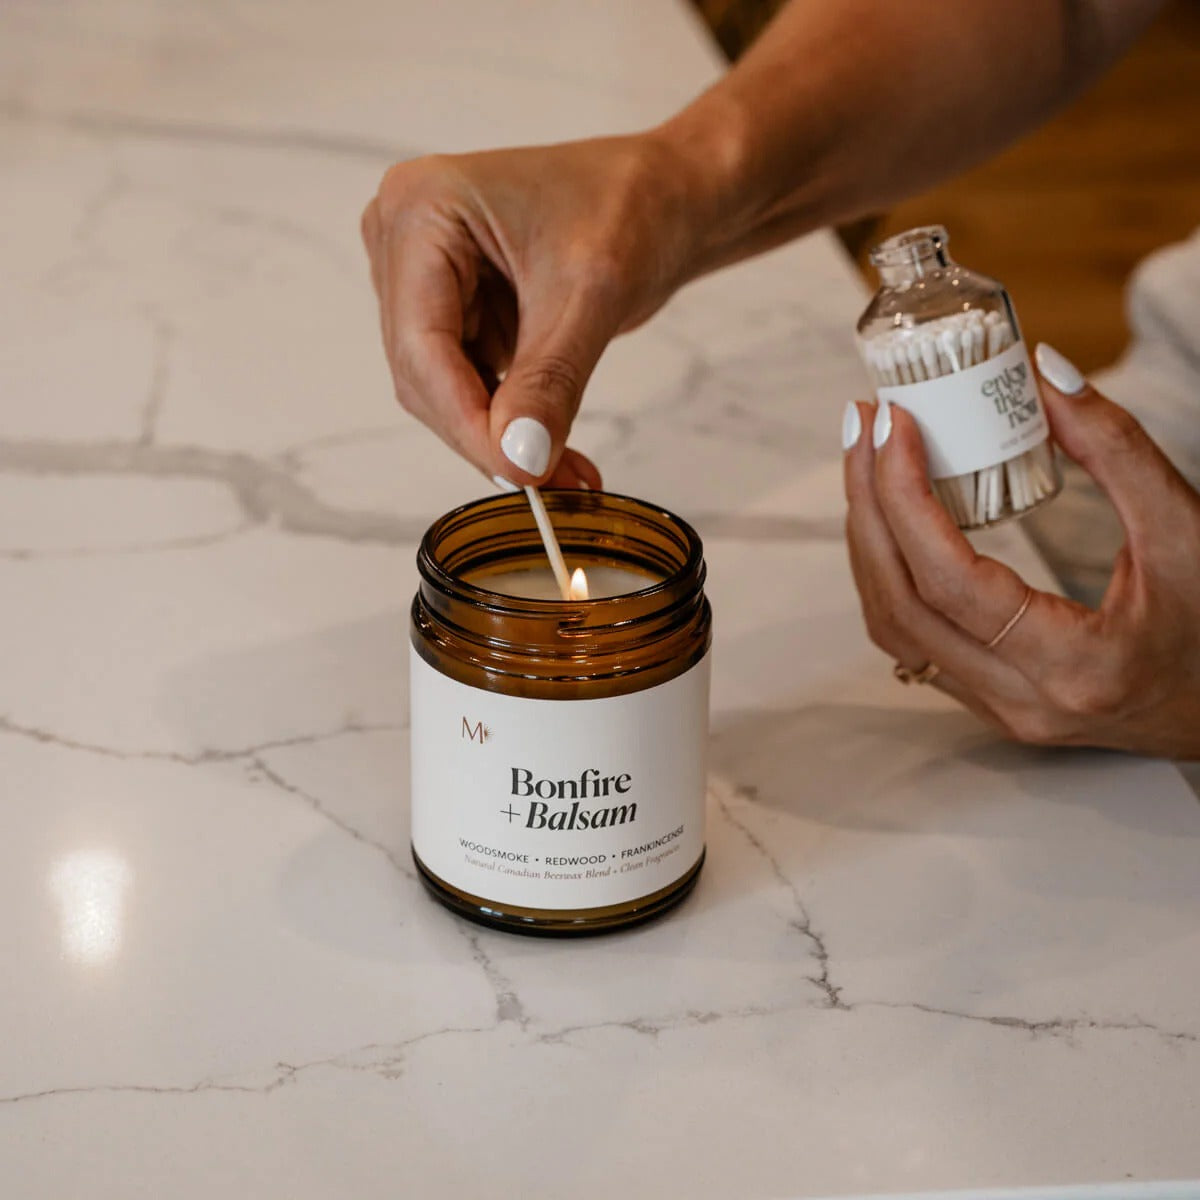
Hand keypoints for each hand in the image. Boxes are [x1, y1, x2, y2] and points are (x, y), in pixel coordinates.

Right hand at [360, 135, 708, 487]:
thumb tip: (518, 457)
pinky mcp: (453, 307)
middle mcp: (404, 237)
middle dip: (486, 434)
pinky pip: (468, 383)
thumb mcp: (591, 296)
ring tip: (565, 475)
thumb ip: (549, 382)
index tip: (517, 473)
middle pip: (424, 371)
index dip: (465, 419)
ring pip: (442, 387)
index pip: (421, 341)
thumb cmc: (632, 206)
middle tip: (548, 485)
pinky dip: (511, 422)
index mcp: (421, 208)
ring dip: (501, 437)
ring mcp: (424, 274)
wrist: (667, 195)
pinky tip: (555, 453)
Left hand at [843, 343, 1199, 759]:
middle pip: (900, 603)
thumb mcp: (1187, 529)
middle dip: (869, 505)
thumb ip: (1117, 449)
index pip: (950, 580)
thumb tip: (1044, 373)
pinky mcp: (988, 702)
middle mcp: (1022, 701)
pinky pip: (912, 640)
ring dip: (870, 540)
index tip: (894, 425)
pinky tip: (891, 518)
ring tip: (869, 462)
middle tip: (864, 428)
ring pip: (894, 627)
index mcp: (1075, 666)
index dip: (905, 497)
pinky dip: (889, 574)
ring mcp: (998, 710)